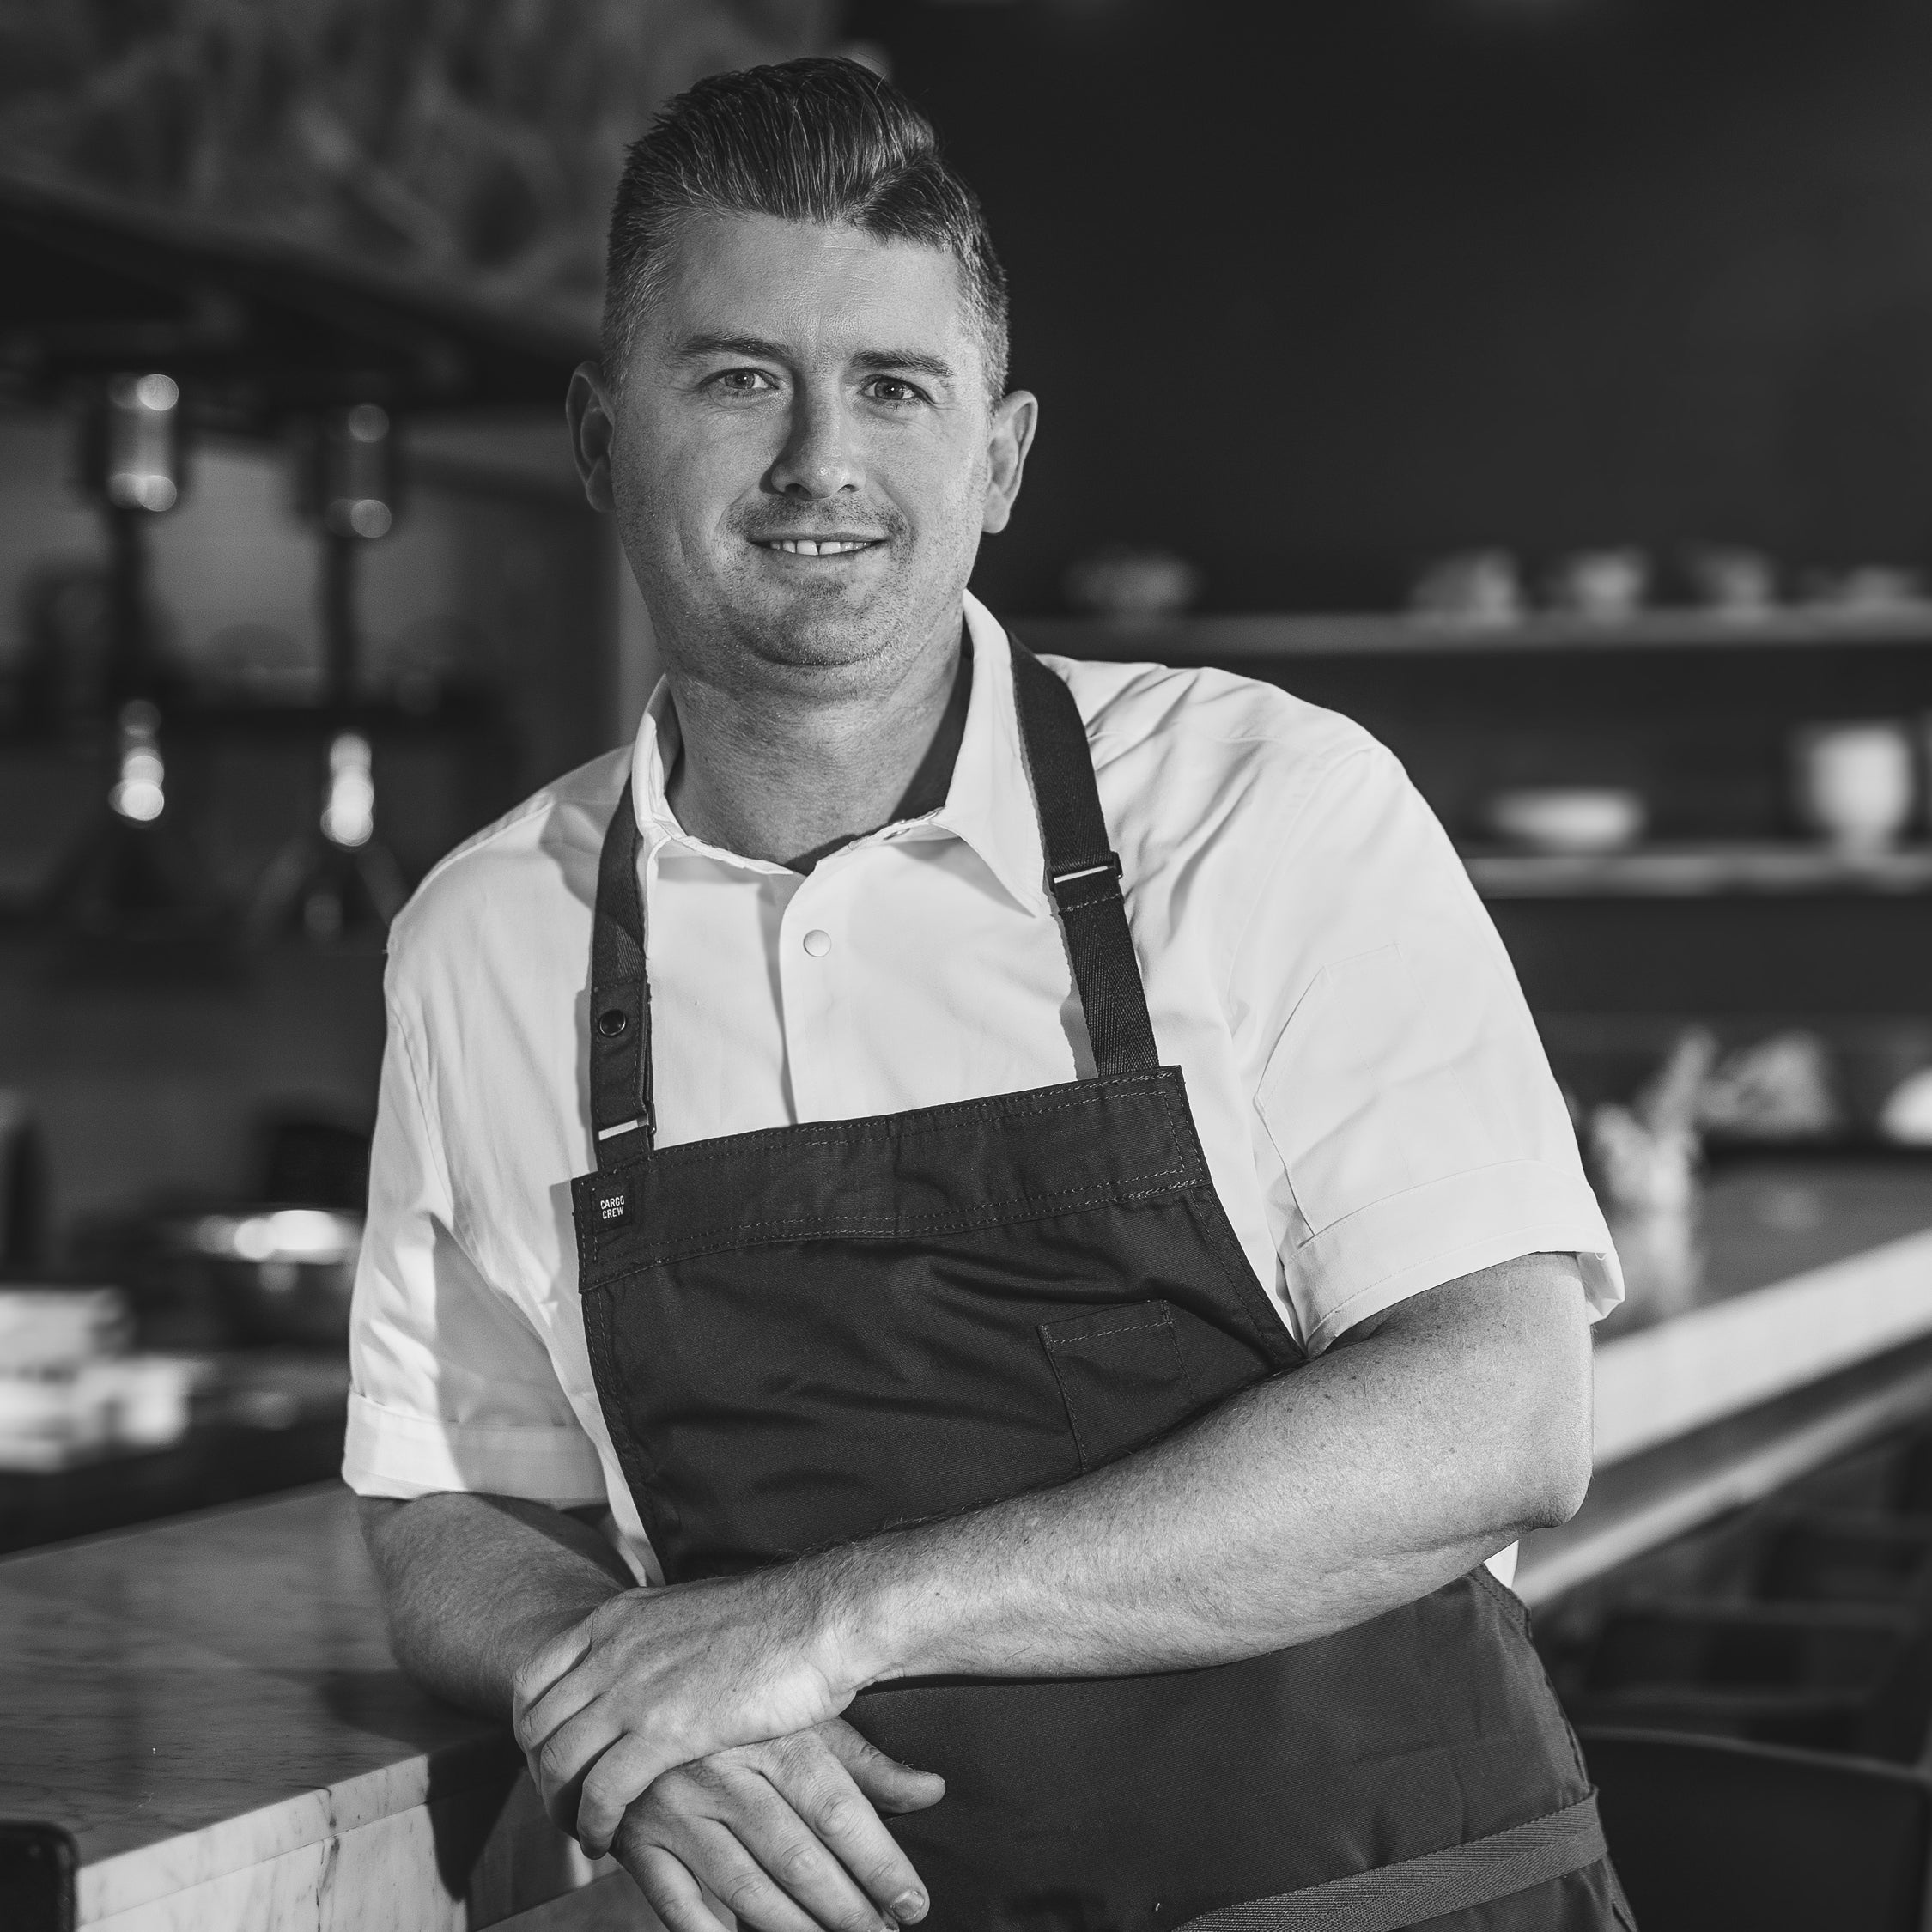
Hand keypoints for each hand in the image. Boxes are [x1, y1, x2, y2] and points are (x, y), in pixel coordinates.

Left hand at [513, 1564, 868, 1854]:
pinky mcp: (666, 1730)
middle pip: (537, 1724)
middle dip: (538, 1771)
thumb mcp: (691, 1611)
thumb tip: (646, 1660)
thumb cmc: (773, 1619)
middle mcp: (614, 1649)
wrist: (818, 1617)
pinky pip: (601, 1791)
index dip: (529, 1725)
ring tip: (577, 1828)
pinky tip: (604, 1840)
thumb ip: (655, 1636)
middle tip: (559, 1801)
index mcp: (619, 1617)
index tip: (544, 1754)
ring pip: (558, 1761)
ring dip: (558, 1805)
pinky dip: (592, 1823)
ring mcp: (635, 1689)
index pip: (535, 1675)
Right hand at [615, 1719, 943, 1931]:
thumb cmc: (742, 1712)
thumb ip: (867, 1765)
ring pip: (745, 1888)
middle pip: (795, 1856)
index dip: (878, 1864)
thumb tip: (933, 1792)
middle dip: (847, 1910)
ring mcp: (675, 1807)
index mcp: (771, 1736)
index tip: (913, 1904)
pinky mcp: (638, 1839)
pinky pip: (677, 1905)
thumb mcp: (805, 1723)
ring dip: (796, 1931)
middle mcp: (723, 1770)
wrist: (641, 1692)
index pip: (836, 1810)